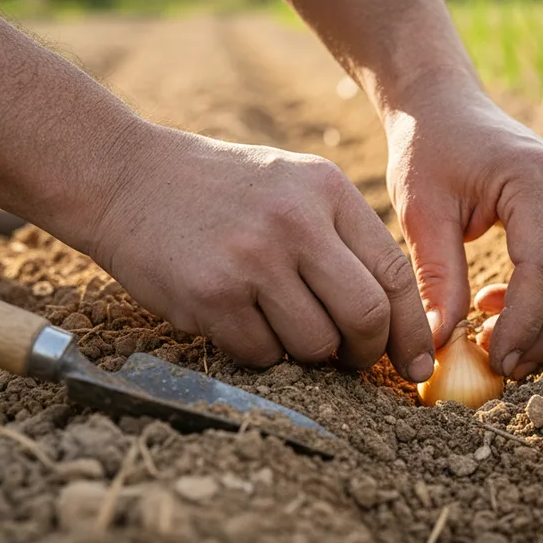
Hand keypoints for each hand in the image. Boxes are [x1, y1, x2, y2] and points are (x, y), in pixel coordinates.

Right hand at [83, 126, 435, 381]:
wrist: (125, 176)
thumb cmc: (222, 191)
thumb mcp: (294, 185)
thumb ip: (344, 239)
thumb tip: (395, 320)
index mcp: (327, 191)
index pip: (395, 274)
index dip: (412, 330)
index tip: (418, 366)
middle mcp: (296, 221)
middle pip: (366, 316)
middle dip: (366, 354)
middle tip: (351, 362)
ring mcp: (253, 259)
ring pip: (315, 344)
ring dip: (308, 355)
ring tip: (282, 327)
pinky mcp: (212, 294)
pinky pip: (262, 354)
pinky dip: (260, 353)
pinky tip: (239, 321)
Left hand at [383, 80, 542, 379]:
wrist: (443, 105)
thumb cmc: (427, 151)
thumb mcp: (422, 213)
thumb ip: (436, 278)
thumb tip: (440, 346)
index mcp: (534, 178)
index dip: (525, 323)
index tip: (496, 360)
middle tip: (506, 366)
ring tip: (499, 341)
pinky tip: (498, 305)